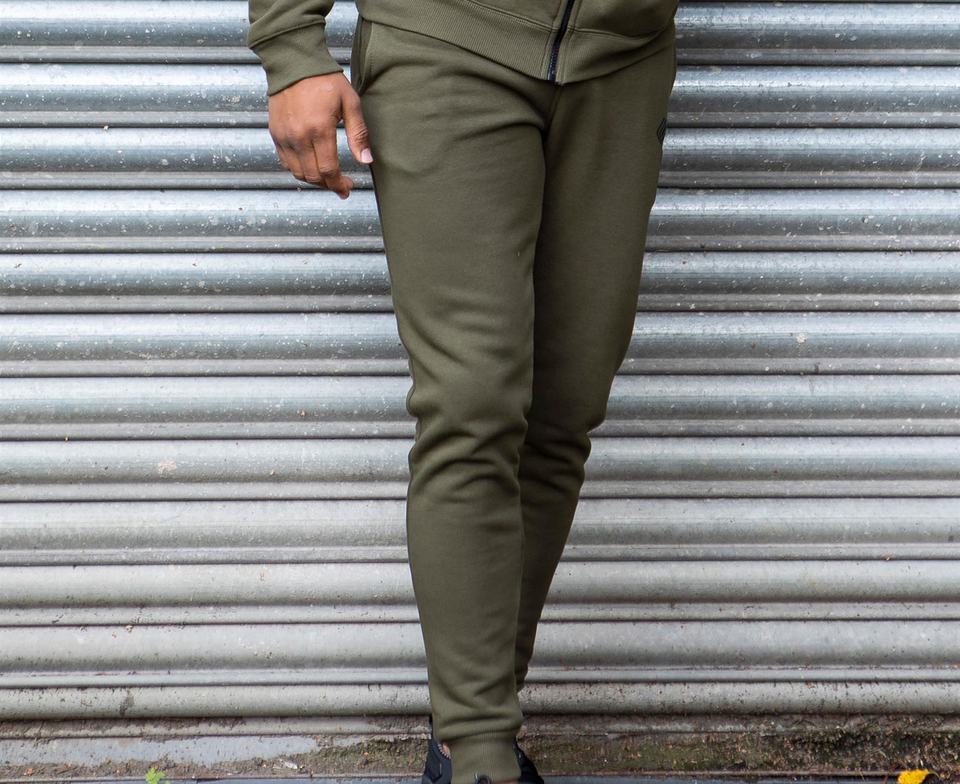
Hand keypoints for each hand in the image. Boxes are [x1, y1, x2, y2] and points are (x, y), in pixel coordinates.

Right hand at [267, 72, 373, 198]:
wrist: (293, 62)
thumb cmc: (324, 80)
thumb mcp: (350, 103)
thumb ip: (358, 134)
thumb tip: (366, 160)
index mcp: (319, 130)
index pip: (329, 171)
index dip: (339, 184)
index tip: (348, 188)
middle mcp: (299, 136)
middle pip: (313, 176)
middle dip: (329, 185)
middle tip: (341, 185)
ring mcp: (284, 136)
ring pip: (298, 173)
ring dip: (314, 180)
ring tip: (327, 178)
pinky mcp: (275, 133)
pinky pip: (286, 162)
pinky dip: (299, 169)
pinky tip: (311, 166)